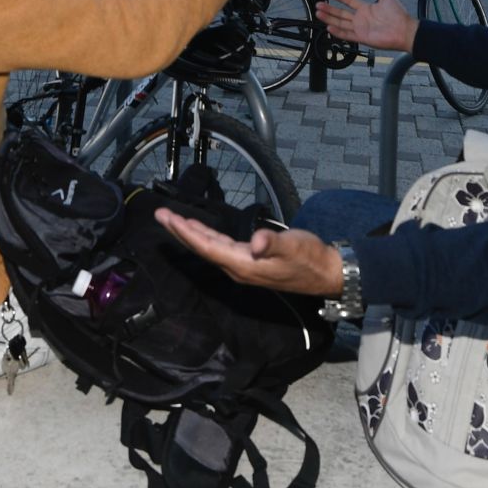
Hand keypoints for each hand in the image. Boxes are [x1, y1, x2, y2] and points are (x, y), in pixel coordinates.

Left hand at [154, 208, 343, 296]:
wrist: (326, 273)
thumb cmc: (310, 258)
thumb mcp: (293, 247)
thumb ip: (273, 244)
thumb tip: (257, 242)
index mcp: (243, 264)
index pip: (206, 247)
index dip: (186, 232)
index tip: (168, 218)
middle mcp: (238, 268)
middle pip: (202, 248)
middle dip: (180, 231)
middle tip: (161, 215)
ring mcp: (243, 266)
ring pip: (209, 248)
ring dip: (190, 233)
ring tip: (174, 220)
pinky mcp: (249, 262)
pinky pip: (219, 249)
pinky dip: (206, 237)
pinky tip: (201, 231)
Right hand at [315, 0, 418, 51]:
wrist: (404, 30)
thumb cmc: (398, 15)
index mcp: (366, 9)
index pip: (349, 2)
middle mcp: (361, 19)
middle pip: (341, 13)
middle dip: (329, 9)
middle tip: (318, 5)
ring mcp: (360, 29)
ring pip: (341, 23)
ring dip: (329, 19)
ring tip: (318, 13)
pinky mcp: (362, 38)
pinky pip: (347, 35)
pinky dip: (338, 32)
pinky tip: (328, 28)